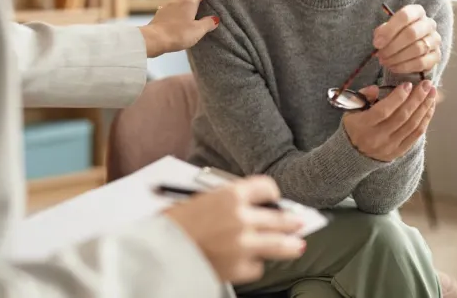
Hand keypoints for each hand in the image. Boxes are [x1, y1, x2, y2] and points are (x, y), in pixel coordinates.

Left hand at [138, 0, 218, 57]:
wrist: (154, 38)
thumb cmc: (178, 34)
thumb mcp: (197, 31)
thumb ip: (207, 24)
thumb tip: (215, 19)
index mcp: (189, 3)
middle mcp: (178, 2)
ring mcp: (168, 7)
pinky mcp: (161, 14)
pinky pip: (170, 5)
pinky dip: (174, 3)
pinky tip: (170, 6)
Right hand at [164, 176, 305, 283]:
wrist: (158, 253)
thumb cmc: (173, 224)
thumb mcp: (199, 200)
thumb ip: (226, 202)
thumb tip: (247, 207)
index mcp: (231, 195)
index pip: (267, 188)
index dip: (272, 194)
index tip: (273, 198)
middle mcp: (242, 218)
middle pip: (280, 217)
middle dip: (291, 220)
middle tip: (298, 222)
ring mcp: (244, 245)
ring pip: (280, 244)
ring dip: (290, 245)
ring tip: (297, 245)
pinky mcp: (240, 268)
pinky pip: (257, 267)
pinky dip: (254, 264)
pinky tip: (250, 261)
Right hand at [342, 80, 436, 161]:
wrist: (353, 153)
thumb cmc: (354, 126)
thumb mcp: (351, 109)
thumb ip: (363, 96)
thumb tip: (376, 88)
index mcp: (363, 125)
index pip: (384, 110)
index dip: (398, 97)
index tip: (408, 84)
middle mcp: (377, 137)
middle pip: (402, 116)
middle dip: (417, 98)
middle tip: (427, 85)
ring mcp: (389, 146)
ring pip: (412, 125)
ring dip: (424, 107)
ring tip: (432, 93)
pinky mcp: (398, 151)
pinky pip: (416, 135)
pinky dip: (425, 120)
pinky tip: (429, 108)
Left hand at [373, 4, 440, 74]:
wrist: (408, 47)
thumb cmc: (396, 34)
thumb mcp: (386, 29)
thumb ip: (382, 32)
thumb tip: (379, 42)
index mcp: (417, 12)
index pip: (405, 16)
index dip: (389, 30)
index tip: (377, 43)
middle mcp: (429, 24)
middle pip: (412, 33)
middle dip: (392, 46)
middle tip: (380, 55)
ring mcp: (435, 40)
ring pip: (417, 49)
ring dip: (397, 58)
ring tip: (385, 62)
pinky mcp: (437, 56)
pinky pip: (421, 62)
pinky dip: (405, 67)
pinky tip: (393, 67)